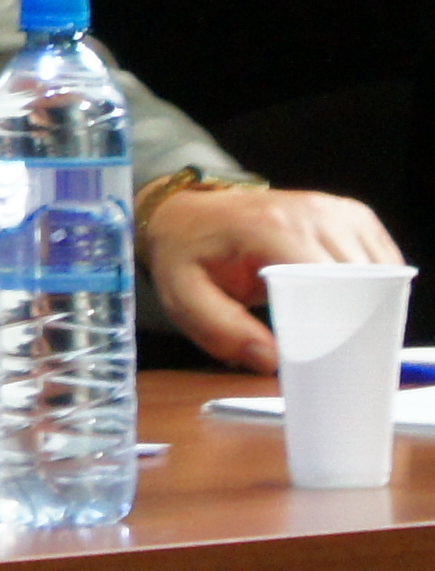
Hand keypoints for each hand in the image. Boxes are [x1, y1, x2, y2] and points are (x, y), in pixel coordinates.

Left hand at [142, 186, 403, 370]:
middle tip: (331, 350)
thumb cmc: (189, 255)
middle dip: (355, 322)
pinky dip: (376, 287)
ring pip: (382, 275)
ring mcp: (337, 211)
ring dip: (367, 305)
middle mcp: (312, 213)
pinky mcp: (353, 216)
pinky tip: (347, 300)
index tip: (325, 357)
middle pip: (363, 283)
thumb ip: (221, 331)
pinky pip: (386, 262)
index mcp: (272, 228)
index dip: (336, 327)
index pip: (331, 285)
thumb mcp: (183, 296)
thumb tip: (274, 360)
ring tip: (335, 325)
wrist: (192, 214)